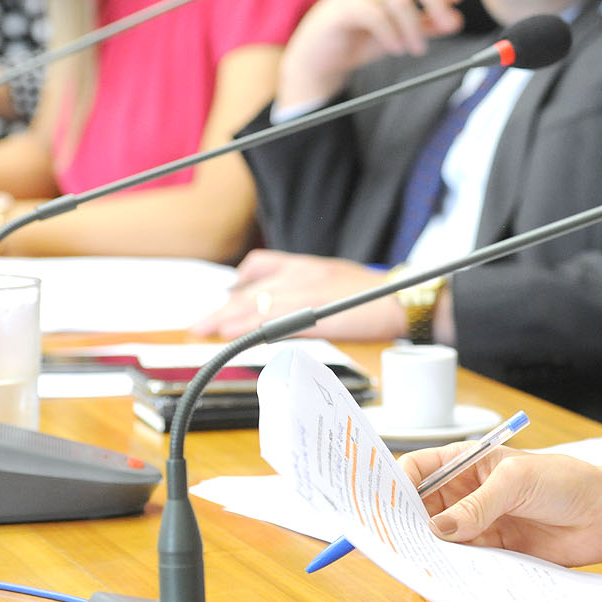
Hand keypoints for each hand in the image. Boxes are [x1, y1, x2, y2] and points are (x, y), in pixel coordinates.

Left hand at [190, 249, 404, 339]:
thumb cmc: (376, 294)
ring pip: (254, 306)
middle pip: (249, 291)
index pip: (258, 267)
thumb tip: (291, 306)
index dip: (236, 286)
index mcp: (306, 265)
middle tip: (198, 325)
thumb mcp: (337, 279)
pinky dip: (248, 329)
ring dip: (225, 320)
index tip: (222, 300)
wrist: (402, 298)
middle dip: (221, 310)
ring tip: (204, 332)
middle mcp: (300, 274)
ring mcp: (305, 293)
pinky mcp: (314, 314)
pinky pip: (272, 321)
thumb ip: (310, 287)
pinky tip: (233, 336)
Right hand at [275, 0, 465, 107]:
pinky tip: (396, 48)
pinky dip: (392, 34)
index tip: (456, 0)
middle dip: (436, 2)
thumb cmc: (361, 37)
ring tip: (416, 48)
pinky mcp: (341, 8)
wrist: (321, 56)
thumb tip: (456, 19)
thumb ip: (428, 23)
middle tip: (447, 27)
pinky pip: (376, 16)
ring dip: (415, 27)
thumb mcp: (402, 30)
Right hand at [401, 445, 601, 565]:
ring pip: (436, 542)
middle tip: (394, 546)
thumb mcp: (517, 481)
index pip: (416, 470)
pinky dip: (450, 574)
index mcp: (466, 463)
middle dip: (404, 527)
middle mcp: (464, 495)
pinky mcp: (490, 554)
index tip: (381, 507)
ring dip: (426, 555)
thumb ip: (478, 504)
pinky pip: (460, 565)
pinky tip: (446, 582)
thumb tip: (440, 528)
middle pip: (418, 511)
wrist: (601, 516)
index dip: (394, 486)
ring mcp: (476, 525)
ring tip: (418, 569)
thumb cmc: (566, 482)